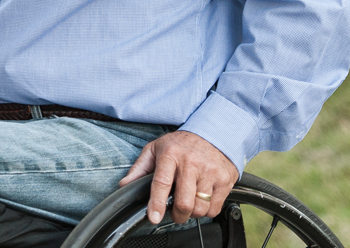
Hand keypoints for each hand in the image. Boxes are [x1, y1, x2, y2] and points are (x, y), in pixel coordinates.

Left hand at [118, 130, 238, 223]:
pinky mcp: (225, 179)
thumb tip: (124, 185)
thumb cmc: (181, 144)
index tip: (154, 217)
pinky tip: (201, 199)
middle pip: (184, 202)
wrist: (213, 132)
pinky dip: (206, 210)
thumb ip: (139, 168)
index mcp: (171, 155)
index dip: (157, 203)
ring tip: (189, 203)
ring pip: (200, 208)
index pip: (162, 183)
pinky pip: (214, 208)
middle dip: (177, 215)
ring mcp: (210, 172)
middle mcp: (191, 163)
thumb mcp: (156, 149)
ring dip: (192, 213)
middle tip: (174, 213)